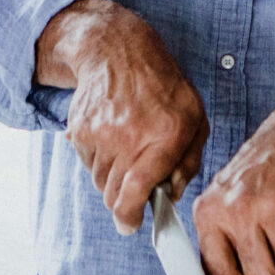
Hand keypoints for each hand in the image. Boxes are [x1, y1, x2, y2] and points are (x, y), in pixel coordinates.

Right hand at [36, 0, 208, 234]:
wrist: (118, 51)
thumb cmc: (163, 86)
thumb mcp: (195, 117)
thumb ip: (189, 161)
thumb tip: (172, 195)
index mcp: (166, 135)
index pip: (136, 191)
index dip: (129, 217)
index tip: (130, 224)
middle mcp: (130, 136)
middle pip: (113, 196)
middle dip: (124, 199)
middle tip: (135, 182)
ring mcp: (100, 133)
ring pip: (99, 182)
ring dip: (112, 177)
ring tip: (126, 148)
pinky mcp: (80, 130)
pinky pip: (86, 164)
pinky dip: (98, 159)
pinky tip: (112, 135)